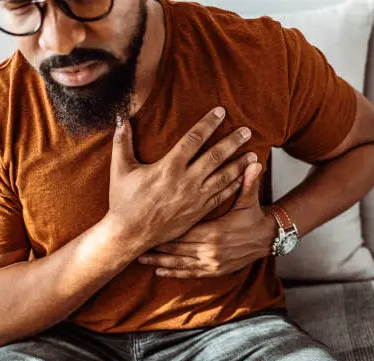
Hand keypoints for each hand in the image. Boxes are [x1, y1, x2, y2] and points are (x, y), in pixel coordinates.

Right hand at [107, 107, 256, 249]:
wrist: (130, 234)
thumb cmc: (123, 202)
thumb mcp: (120, 170)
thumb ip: (122, 143)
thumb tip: (121, 119)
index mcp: (168, 167)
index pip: (193, 139)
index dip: (208, 123)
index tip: (221, 112)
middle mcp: (186, 181)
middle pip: (215, 156)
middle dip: (233, 142)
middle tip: (247, 131)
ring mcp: (194, 198)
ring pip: (222, 177)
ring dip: (239, 165)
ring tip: (253, 155)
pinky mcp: (197, 212)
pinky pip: (220, 197)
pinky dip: (233, 186)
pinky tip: (242, 179)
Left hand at [137, 162, 277, 278]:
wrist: (269, 238)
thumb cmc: (254, 216)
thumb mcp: (250, 199)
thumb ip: (247, 181)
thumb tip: (254, 161)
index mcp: (214, 231)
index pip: (183, 230)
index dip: (163, 230)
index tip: (146, 226)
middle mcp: (211, 250)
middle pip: (176, 248)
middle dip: (156, 246)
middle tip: (135, 243)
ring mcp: (212, 263)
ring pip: (180, 263)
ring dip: (160, 261)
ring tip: (141, 259)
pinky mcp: (215, 271)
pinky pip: (190, 273)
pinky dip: (174, 272)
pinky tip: (159, 271)